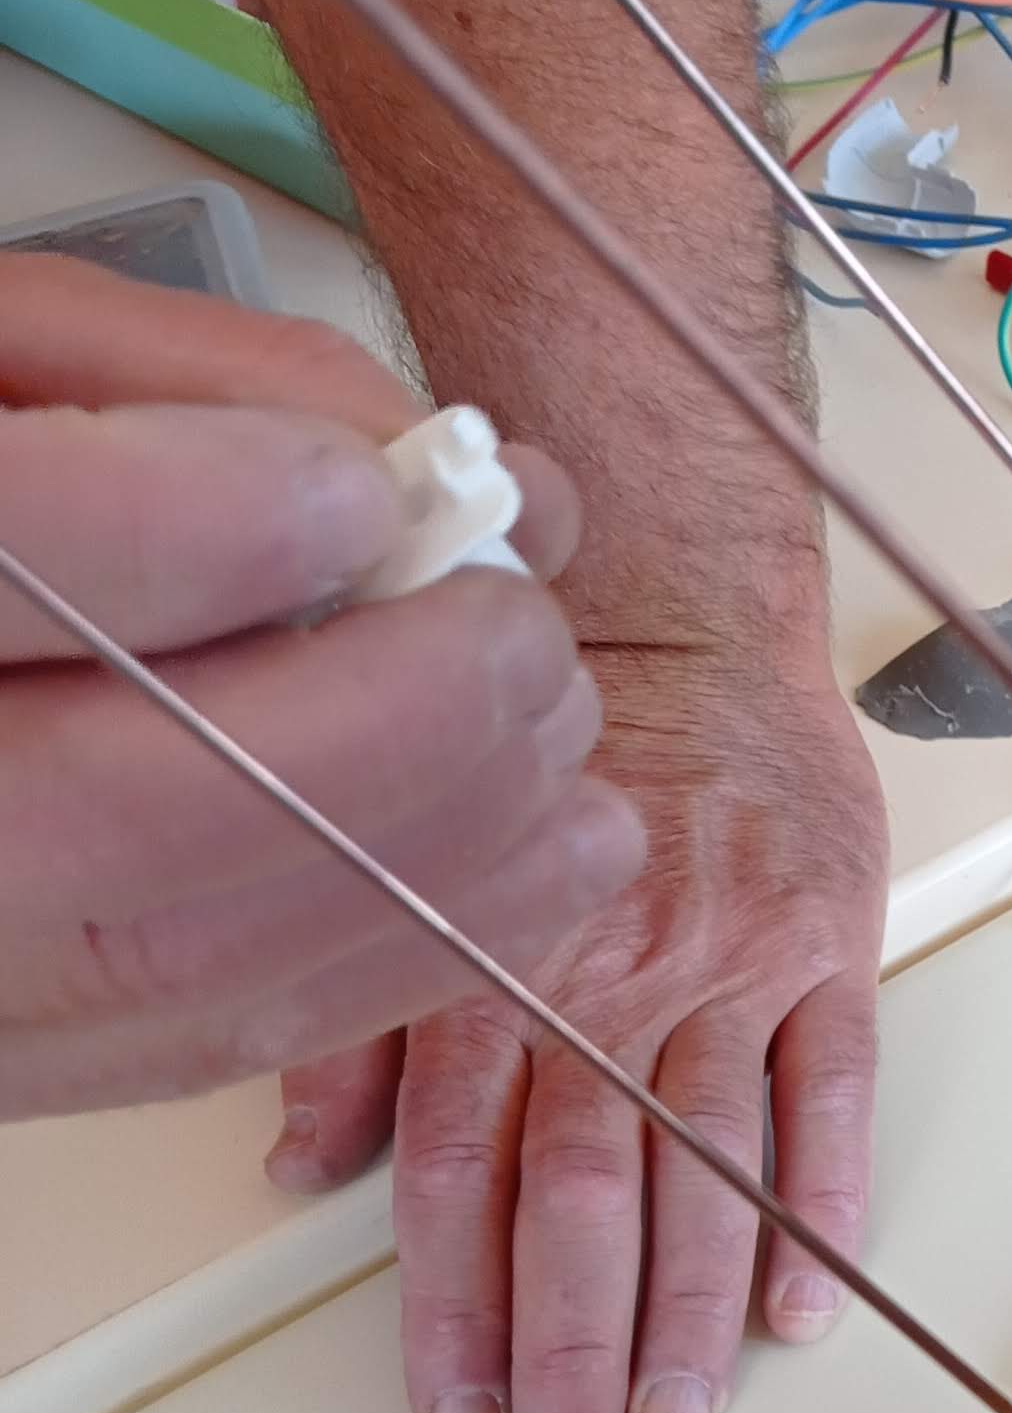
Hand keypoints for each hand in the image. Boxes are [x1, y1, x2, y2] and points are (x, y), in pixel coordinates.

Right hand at [0, 254, 632, 1115]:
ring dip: (444, 846)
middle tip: (524, 633)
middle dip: (402, 717)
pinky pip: (210, 1046)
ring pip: (195, 960)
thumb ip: (184, 376)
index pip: (22, 548)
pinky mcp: (9, 1056)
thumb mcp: (7, 356)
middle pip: (134, 802)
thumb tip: (404, 466)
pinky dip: (403, 949)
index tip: (376, 493)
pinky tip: (537, 857)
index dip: (223, 525)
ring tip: (557, 731)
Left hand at [274, 634, 887, 1412]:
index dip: (456, 1302)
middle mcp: (608, 975)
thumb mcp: (430, 872)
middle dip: (576, 1339)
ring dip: (693, 1303)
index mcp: (498, 968)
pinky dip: (819, 1200)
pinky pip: (828, 1090)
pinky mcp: (826, 946)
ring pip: (707, 1161)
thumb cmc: (563, 754)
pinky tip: (802, 1298)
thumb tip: (297, 1170)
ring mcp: (726, 963)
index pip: (463, 1169)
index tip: (458, 1405)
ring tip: (680, 1408)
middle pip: (587, 1188)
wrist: (689, 621)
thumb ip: (361, 1029)